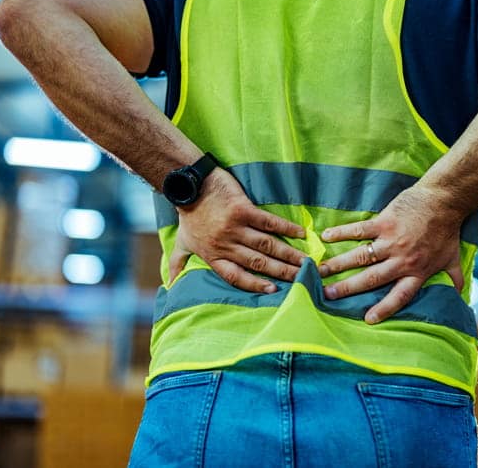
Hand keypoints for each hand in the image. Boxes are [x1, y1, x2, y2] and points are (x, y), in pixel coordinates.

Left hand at [169, 168, 306, 292]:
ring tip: (305, 261)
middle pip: (258, 262)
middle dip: (281, 272)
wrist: (189, 185)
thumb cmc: (188, 215)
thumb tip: (171, 286)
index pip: (237, 276)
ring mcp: (235, 227)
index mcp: (214, 256)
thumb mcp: (181, 242)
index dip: (255, 285)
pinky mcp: (242, 209)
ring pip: (267, 245)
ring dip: (288, 254)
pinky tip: (301, 234)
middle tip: (301, 278)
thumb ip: (178, 264)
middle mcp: (226, 244)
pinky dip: (285, 228)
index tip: (274, 291)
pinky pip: (268, 222)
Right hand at [318, 185, 464, 323]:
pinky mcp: (384, 222)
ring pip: (360, 256)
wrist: (443, 201)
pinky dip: (341, 233)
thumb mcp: (452, 260)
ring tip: (319, 271)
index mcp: (417, 272)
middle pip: (371, 279)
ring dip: (338, 264)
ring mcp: (391, 241)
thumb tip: (460, 298)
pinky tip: (325, 236)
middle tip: (327, 296)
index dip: (384, 308)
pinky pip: (359, 230)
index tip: (367, 319)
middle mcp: (402, 260)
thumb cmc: (447, 231)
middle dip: (347, 288)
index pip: (399, 296)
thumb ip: (453, 280)